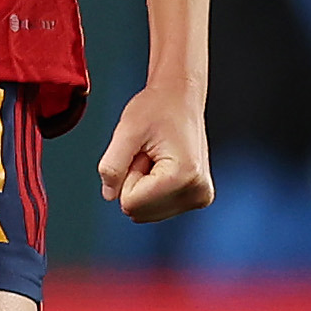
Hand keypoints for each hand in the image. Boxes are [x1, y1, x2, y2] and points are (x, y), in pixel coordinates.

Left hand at [98, 79, 213, 223]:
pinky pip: (156, 208)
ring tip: (155, 157)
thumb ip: (111, 166)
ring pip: (146, 211)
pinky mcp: (198, 198)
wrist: (180, 98)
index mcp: (184, 177)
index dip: (127, 176)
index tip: (142, 153)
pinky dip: (152, 188)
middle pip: (139, 211)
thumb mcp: (125, 132)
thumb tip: (110, 196)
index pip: (130, 203)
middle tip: (148, 155)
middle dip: (134, 183)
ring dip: (143, 185)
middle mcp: (198, 193)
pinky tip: (162, 164)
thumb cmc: (156, 109)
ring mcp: (200, 197)